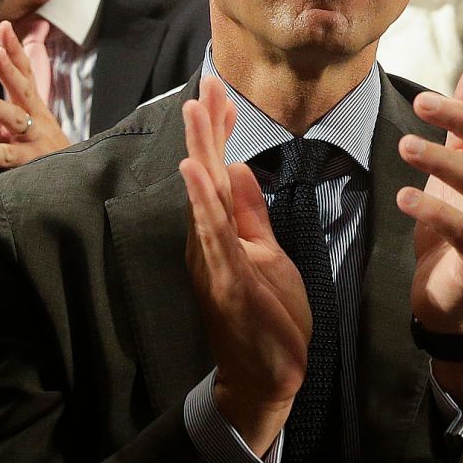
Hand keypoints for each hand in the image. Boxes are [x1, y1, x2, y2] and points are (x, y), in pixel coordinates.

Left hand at [0, 20, 69, 167]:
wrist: (68, 181)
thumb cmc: (35, 151)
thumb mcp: (2, 131)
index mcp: (30, 105)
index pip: (23, 73)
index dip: (14, 50)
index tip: (4, 27)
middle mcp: (35, 117)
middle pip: (23, 90)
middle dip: (11, 70)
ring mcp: (33, 138)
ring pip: (15, 120)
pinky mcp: (28, 161)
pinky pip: (6, 157)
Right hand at [179, 75, 310, 457]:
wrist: (267, 379)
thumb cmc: (267, 317)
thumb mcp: (266, 253)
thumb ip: (250, 213)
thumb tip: (240, 167)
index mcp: (222, 232)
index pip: (219, 171)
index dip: (219, 131)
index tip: (218, 90)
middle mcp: (210, 242)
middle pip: (207, 175)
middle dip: (206, 128)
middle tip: (204, 83)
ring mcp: (214, 262)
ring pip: (206, 197)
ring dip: (202, 152)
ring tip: (195, 112)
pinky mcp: (226, 282)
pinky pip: (214, 235)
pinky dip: (205, 202)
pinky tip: (200, 173)